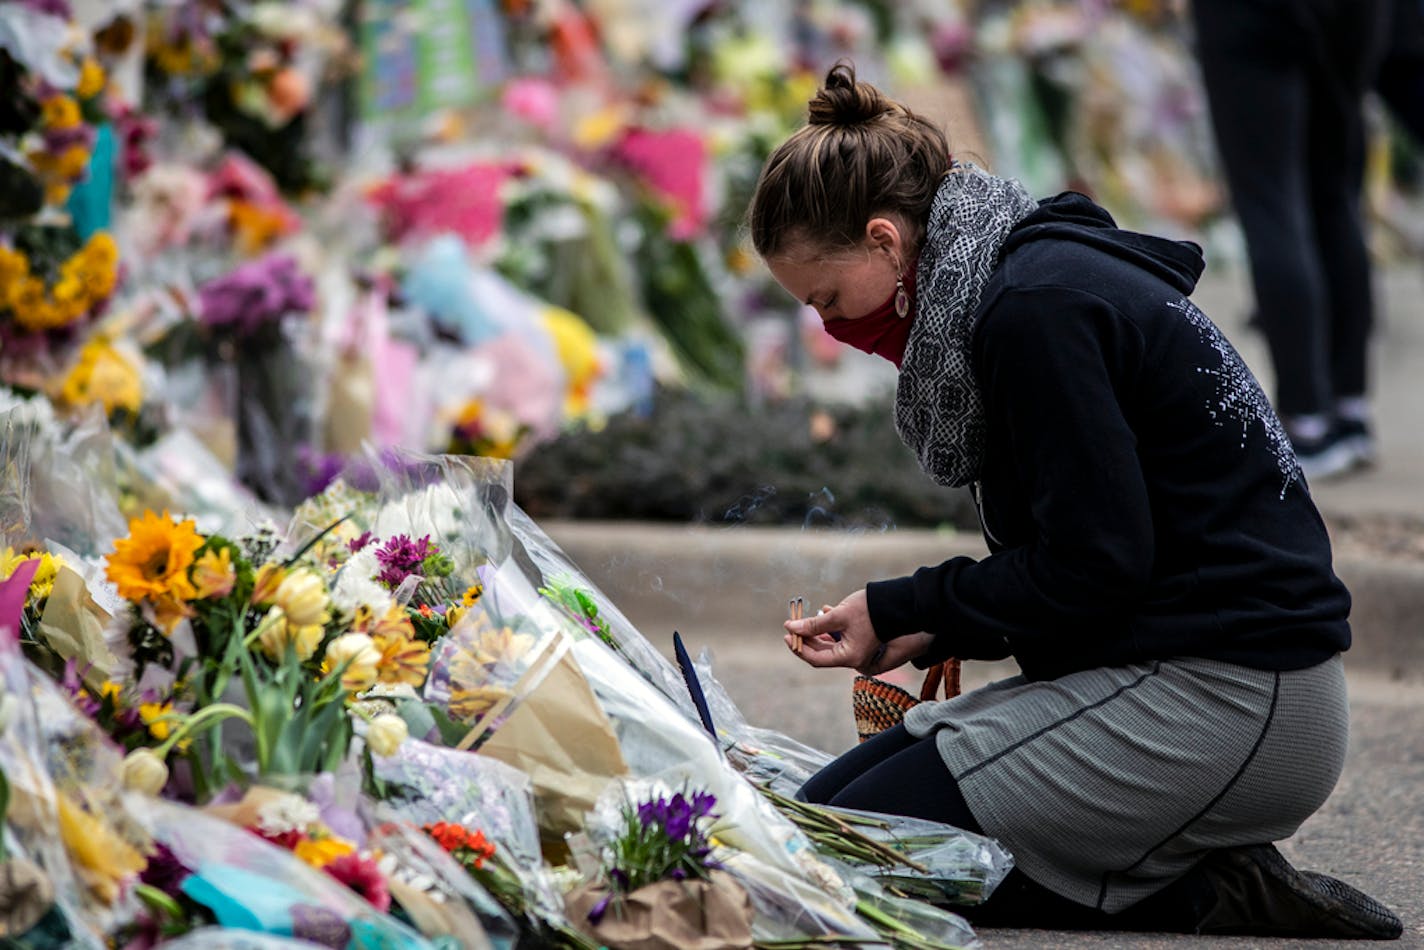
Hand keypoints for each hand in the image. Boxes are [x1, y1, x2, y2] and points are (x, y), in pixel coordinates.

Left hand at [783, 591, 933, 675]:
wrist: (897, 603)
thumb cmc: (870, 609)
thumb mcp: (838, 615)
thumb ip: (813, 625)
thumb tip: (790, 627)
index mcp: (849, 657)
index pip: (816, 658)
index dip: (798, 647)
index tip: (786, 633)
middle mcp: (854, 659)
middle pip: (822, 653)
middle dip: (805, 638)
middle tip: (792, 625)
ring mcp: (858, 652)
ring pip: (829, 646)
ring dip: (816, 633)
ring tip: (806, 618)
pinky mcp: (860, 643)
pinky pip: (839, 640)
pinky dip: (828, 630)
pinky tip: (822, 615)